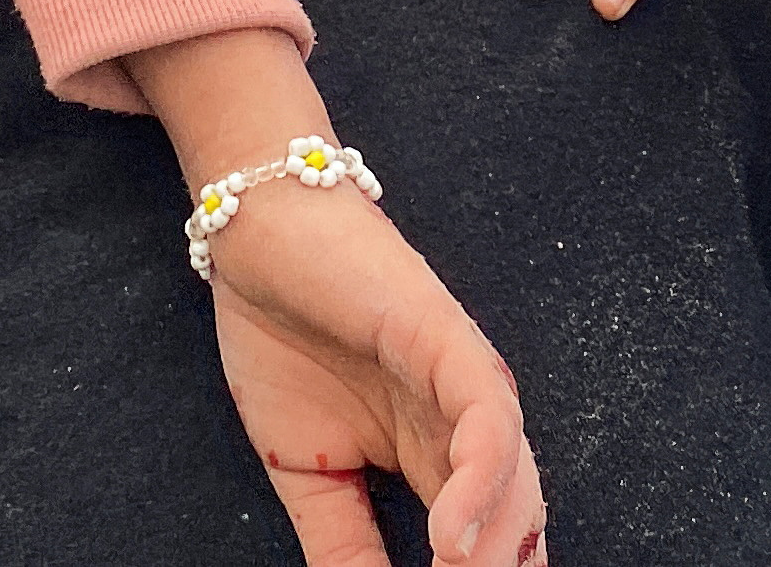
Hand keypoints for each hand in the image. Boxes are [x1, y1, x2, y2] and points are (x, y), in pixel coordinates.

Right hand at [210, 182, 545, 566]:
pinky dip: (481, 482)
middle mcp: (467, 428)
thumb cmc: (282, 339)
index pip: (481, 549)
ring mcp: (465, 383)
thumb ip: (342, 545)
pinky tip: (451, 539)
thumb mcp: (303, 473)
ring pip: (515, 483)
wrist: (255, 235)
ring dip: (495, 554)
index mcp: (439, 461)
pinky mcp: (451, 341)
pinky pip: (489, 419)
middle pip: (515, 528)